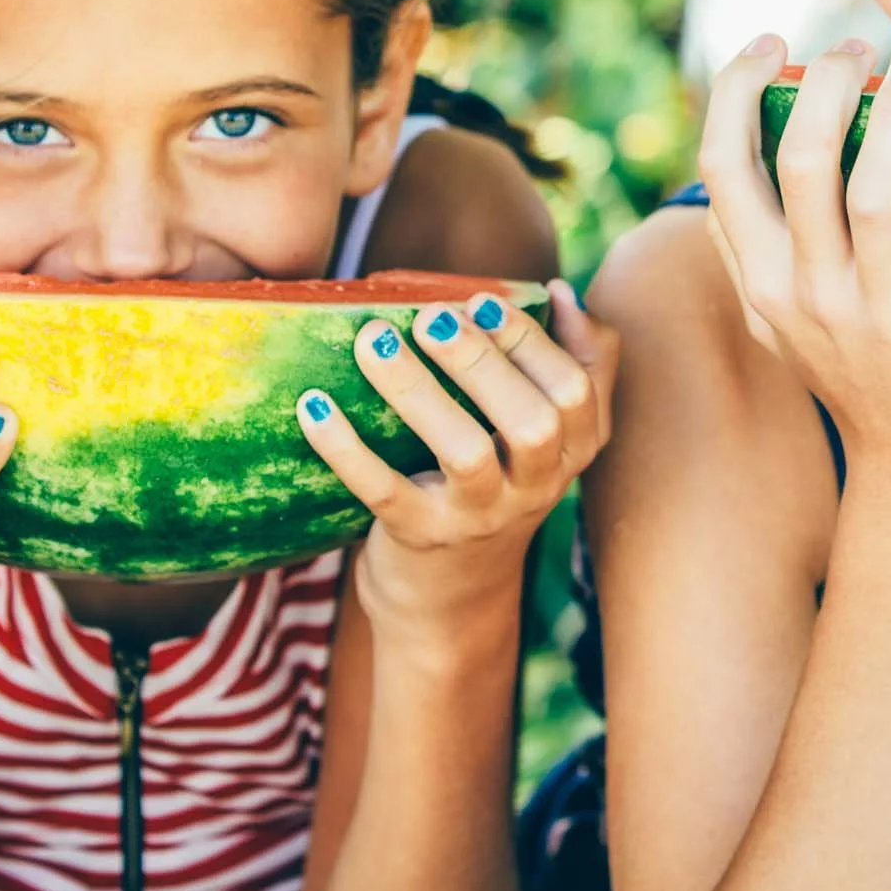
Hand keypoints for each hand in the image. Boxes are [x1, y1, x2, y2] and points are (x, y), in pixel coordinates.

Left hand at [297, 282, 617, 646]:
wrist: (447, 599)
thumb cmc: (493, 488)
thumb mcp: (544, 441)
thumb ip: (570, 365)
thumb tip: (562, 290)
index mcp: (570, 453)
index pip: (575, 392)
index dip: (532, 342)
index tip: (481, 301)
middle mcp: (536, 489)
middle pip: (535, 423)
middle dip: (484, 363)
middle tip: (431, 317)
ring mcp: (479, 519)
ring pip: (466, 453)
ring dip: (418, 390)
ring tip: (373, 340)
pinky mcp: (420, 538)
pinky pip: (383, 491)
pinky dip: (346, 448)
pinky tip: (315, 406)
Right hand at [696, 34, 890, 496]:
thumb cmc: (867, 379)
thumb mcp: (782, 324)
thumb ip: (748, 251)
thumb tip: (722, 162)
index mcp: (764, 282)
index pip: (724, 166)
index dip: (737, 91)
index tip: (771, 42)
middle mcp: (810, 295)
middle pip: (801, 159)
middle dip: (828, 82)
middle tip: (861, 45)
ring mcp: (880, 315)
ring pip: (872, 189)